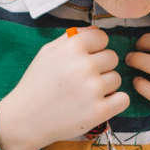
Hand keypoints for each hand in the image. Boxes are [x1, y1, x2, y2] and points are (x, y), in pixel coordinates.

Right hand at [0, 27, 126, 149]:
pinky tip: (99, 104)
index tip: (85, 59)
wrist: (25, 119)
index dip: (95, 48)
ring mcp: (93, 89)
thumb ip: (72, 38)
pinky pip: (123, 99)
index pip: (102, 38)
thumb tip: (96, 30)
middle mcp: (84, 66)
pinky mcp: (99, 111)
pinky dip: (115, 102)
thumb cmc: (37, 84)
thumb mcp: (47, 52)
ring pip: (116, 79)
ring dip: (105, 86)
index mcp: (72, 48)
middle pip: (112, 57)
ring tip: (84, 94)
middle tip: (82, 79)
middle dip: (101, 67)